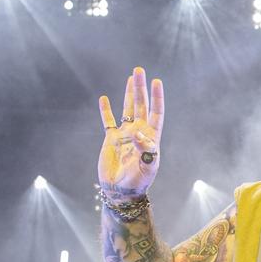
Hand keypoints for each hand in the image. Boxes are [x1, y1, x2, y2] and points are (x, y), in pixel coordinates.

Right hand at [97, 67, 163, 200]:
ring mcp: (125, 135)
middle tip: (139, 70)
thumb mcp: (146, 167)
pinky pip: (108, 121)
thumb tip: (138, 133)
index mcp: (151, 138)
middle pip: (141, 106)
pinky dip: (105, 110)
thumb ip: (145, 150)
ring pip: (127, 109)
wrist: (121, 191)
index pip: (156, 113)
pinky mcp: (111, 140)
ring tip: (131, 77)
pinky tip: (104, 98)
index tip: (156, 81)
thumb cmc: (137, 182)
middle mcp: (139, 133)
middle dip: (141, 88)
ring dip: (128, 94)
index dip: (157, 98)